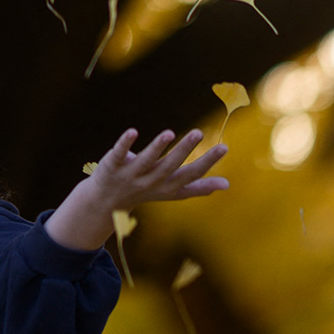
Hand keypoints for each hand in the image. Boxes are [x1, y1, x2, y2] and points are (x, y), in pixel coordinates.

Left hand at [44, 128, 227, 250]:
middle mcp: (151, 182)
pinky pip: (119, 154)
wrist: (106, 202)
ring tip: (169, 133)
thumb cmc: (146, 191)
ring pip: (146, 161)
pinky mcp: (112, 166)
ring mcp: (130, 175)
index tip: (224, 147)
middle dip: (183, 150)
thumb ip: (198, 187)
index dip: (208, 162)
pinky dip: (125, 144)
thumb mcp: (172, 192)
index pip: (190, 175)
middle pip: (169, 166)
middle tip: (198, 132)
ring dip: (157, 147)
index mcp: (168, 187)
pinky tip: (133, 131)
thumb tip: (228, 184)